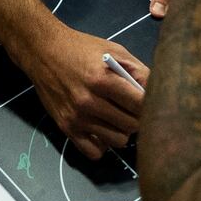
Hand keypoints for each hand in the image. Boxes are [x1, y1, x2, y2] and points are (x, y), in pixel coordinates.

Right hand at [17, 25, 146, 160]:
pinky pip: (94, 152)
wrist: (44, 52)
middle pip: (131, 125)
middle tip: (134, 109)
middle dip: (138, 117)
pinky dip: (103, 144)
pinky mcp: (66, 128)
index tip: (150, 101)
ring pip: (117, 141)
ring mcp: (77, 118)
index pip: (140, 105)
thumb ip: (138, 70)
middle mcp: (89, 102)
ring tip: (119, 118)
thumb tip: (156, 91)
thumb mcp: (114, 50)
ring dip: (122, 131)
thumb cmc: (82, 48)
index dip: (150, 104)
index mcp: (104, 80)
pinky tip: (103, 130)